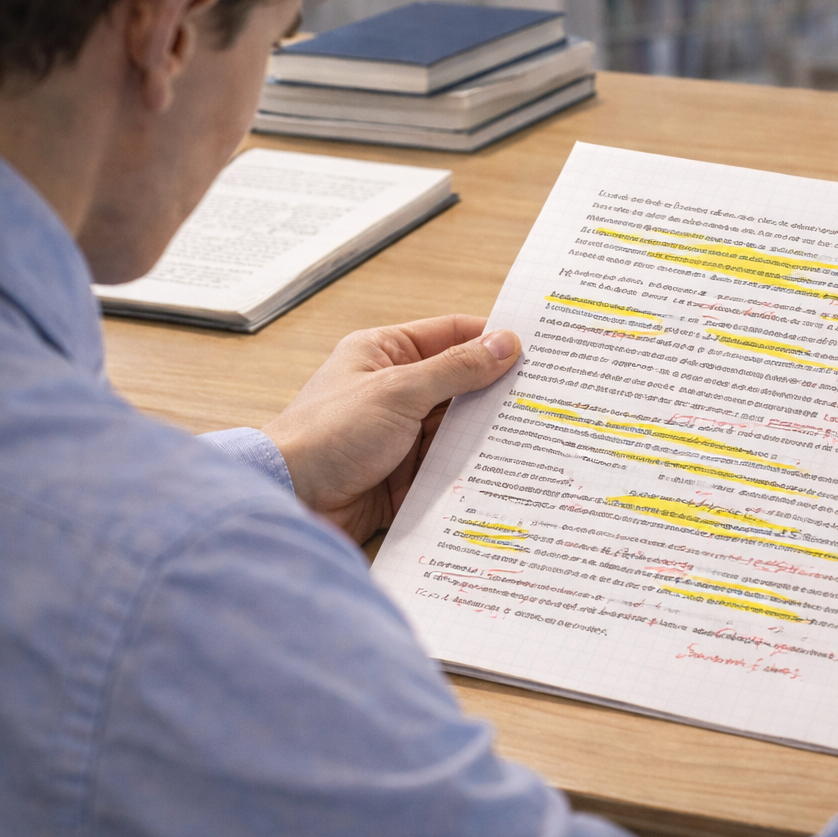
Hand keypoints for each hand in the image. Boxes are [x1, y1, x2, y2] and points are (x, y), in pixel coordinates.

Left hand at [262, 315, 519, 543]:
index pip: (451, 335)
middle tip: (548, 396)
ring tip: (537, 435)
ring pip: (458, 428)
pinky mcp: (405, 475)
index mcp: (385, 354)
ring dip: (488, 434)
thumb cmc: (326, 435)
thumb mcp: (397, 392)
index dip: (492, 340)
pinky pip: (449, 467)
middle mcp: (395, 391)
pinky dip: (473, 469)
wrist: (289, 501)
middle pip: (460, 384)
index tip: (537, 350)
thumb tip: (505, 344)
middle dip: (498, 392)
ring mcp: (401, 435)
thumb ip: (455, 369)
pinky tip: (506, 471)